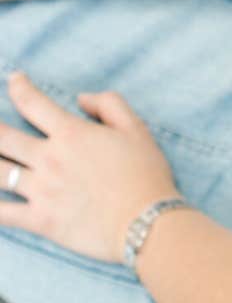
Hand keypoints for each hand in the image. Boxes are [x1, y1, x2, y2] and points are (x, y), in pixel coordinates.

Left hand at [0, 70, 179, 263]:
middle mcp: (50, 159)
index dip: (18, 87)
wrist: (147, 222)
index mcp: (71, 134)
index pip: (33, 103)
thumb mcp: (136, 128)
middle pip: (3, 137)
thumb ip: (109, 104)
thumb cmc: (145, 174)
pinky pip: (2, 214)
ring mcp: (41, 191)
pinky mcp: (40, 221)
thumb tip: (81, 99)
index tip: (13, 79)